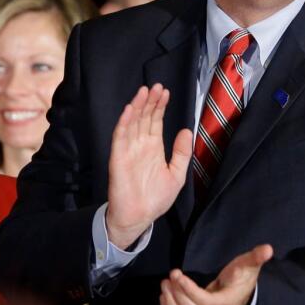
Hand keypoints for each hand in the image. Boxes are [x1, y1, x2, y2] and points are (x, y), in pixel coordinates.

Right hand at [106, 84, 190, 248]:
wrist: (139, 217)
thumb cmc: (156, 199)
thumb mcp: (177, 175)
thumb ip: (182, 153)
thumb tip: (186, 130)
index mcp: (153, 148)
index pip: (155, 121)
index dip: (159, 107)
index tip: (165, 92)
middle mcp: (140, 145)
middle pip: (144, 118)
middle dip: (150, 101)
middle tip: (156, 86)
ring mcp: (128, 150)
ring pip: (132, 122)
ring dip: (137, 106)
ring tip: (144, 91)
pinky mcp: (118, 157)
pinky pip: (120, 137)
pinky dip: (124, 122)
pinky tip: (129, 110)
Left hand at [159, 244, 272, 304]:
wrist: (240, 293)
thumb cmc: (242, 276)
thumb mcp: (248, 265)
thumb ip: (255, 258)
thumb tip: (268, 249)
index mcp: (227, 303)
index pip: (204, 300)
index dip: (188, 289)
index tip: (177, 273)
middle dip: (177, 293)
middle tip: (170, 276)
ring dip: (170, 303)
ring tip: (165, 284)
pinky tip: (164, 298)